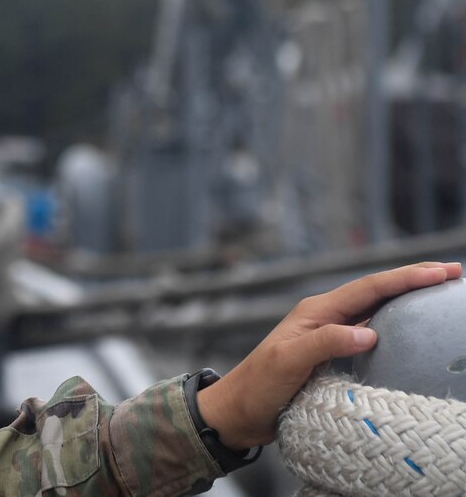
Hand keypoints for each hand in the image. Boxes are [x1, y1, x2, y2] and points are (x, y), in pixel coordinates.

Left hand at [197, 261, 462, 449]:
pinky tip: (410, 336)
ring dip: (407, 303)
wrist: (239, 411)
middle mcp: (325, 319)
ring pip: (376, 312)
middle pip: (377, 293)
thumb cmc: (258, 385)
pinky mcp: (332, 357)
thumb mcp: (288, 361)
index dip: (406, 278)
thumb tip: (370, 333)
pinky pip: (371, 337)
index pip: (369, 288)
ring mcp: (329, 337)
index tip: (441, 272)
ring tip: (439, 297)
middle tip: (453, 275)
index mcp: (316, 312)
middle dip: (414, 281)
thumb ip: (325, 343)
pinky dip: (394, 330)